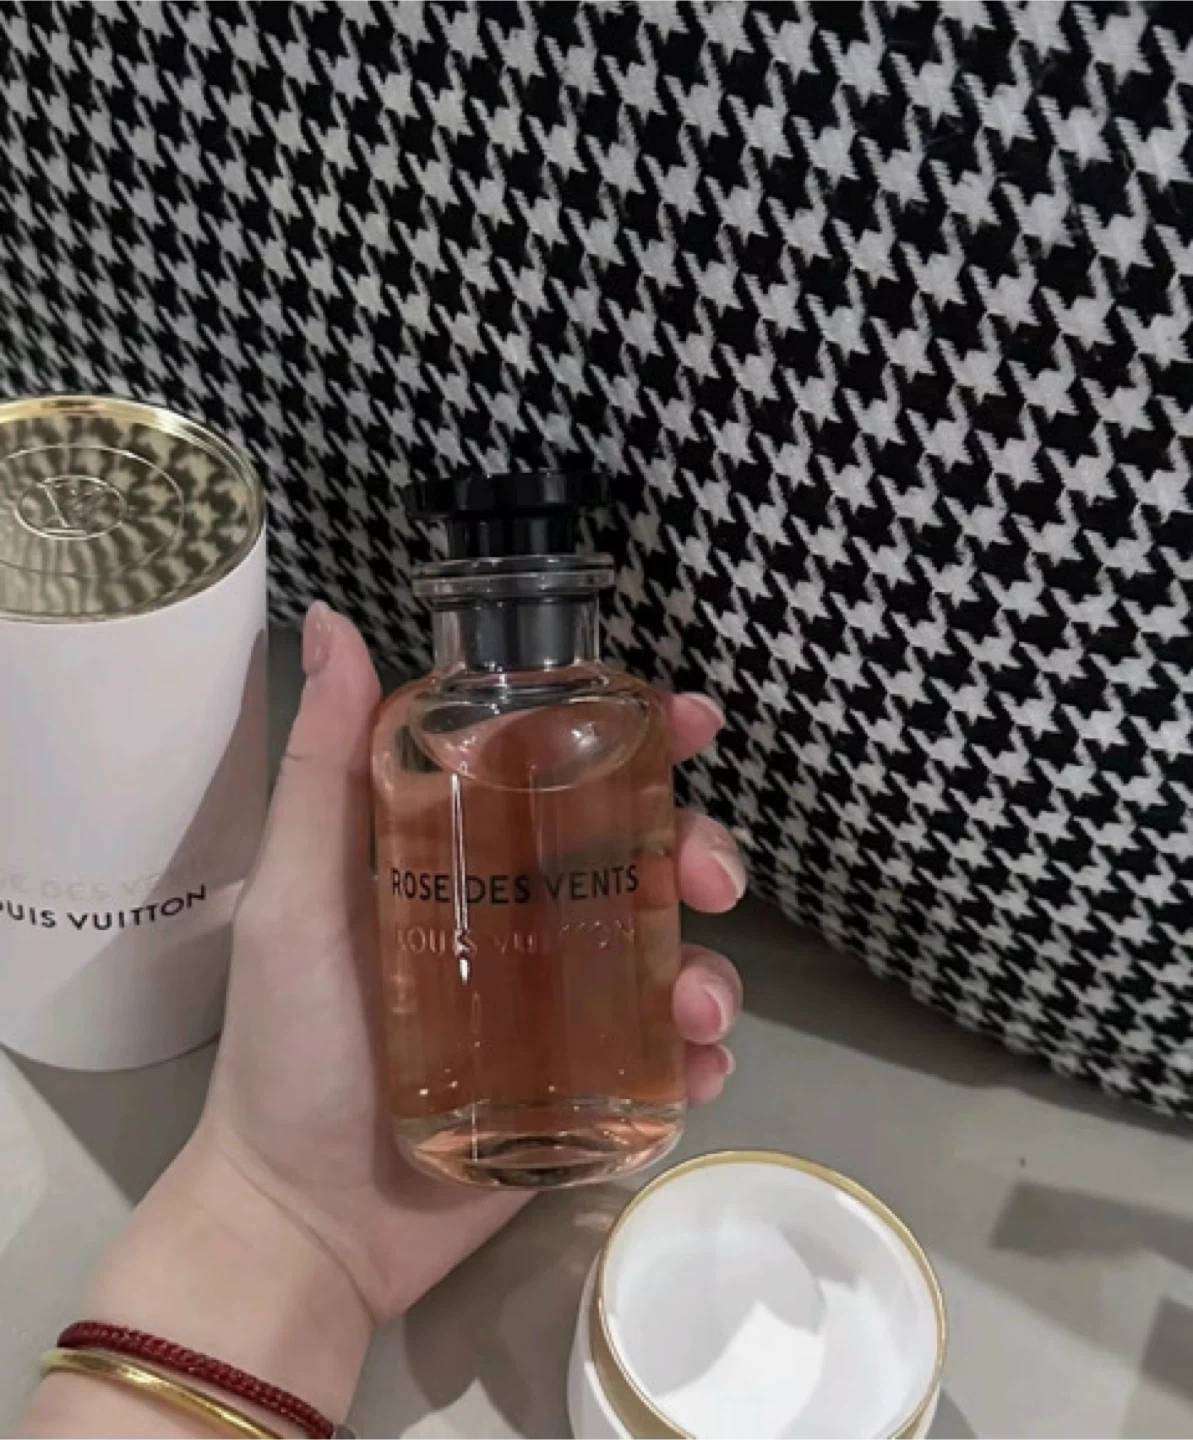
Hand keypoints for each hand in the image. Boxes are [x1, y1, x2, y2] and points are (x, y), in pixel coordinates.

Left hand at [200, 602, 745, 1324]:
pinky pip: (666, 1061)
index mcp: (466, 857)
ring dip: (712, 969)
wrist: (303, 1221)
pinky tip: (696, 1070)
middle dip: (698, 851)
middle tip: (707, 880)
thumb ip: (321, 769)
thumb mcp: (296, 897)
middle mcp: (526, 917)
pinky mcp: (585, 1092)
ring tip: (696, 1011)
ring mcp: (563, 1008)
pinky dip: (699, 1059)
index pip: (563, 774)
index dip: (636, 737)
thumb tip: (335, 620)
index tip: (689, 720)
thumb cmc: (292, 1046)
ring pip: (672, 958)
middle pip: (642, 859)